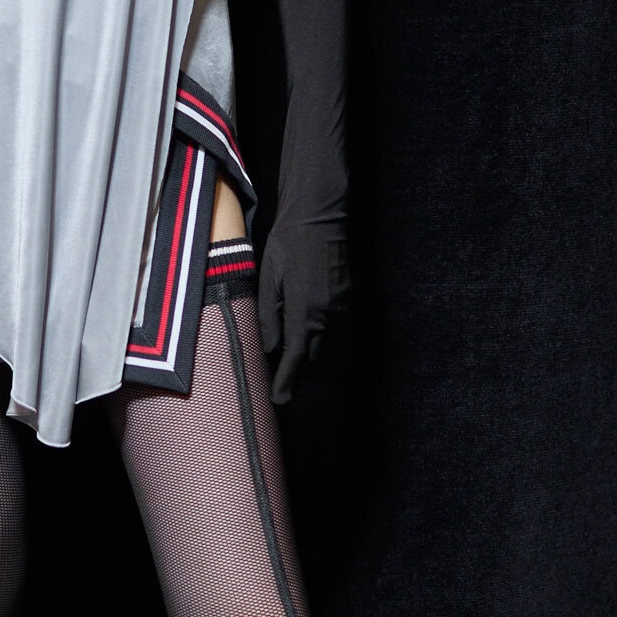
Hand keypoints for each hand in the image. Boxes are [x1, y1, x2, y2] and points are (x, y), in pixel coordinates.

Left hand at [257, 210, 348, 404]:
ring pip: (327, 347)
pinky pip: (334, 331)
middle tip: (280, 386)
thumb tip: (270, 350)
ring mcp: (343, 308)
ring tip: (289, 367)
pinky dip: (319, 341)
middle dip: (298, 376)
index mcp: (307, 312)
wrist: (320, 215)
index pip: (297, 360)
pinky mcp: (348, 299)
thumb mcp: (268, 280)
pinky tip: (305, 340)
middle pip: (315, 360)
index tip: (279, 401)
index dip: (287, 383)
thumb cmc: (287, 244)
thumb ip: (268, 319)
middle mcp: (330, 315)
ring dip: (310, 360)